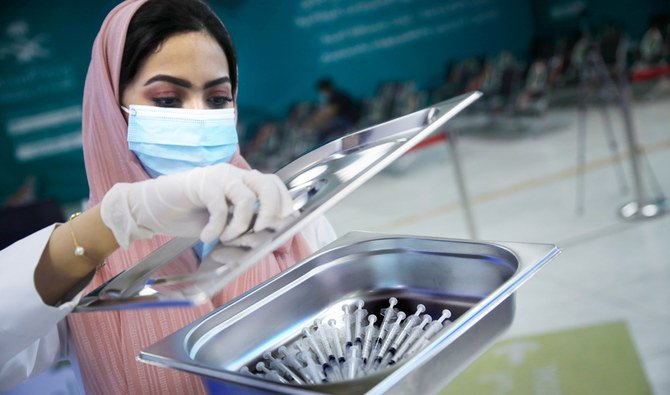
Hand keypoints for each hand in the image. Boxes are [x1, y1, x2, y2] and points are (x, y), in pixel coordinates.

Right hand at [100, 163, 293, 248]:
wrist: (152, 209)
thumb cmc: (190, 216)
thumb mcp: (224, 223)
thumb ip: (244, 224)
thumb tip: (271, 238)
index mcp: (242, 182)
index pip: (274, 185)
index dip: (284, 203)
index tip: (286, 224)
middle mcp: (234, 175)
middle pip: (267, 185)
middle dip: (272, 210)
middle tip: (264, 230)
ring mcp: (217, 177)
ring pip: (246, 197)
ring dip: (240, 224)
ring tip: (227, 237)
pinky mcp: (200, 183)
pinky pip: (219, 206)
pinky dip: (216, 227)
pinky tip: (206, 237)